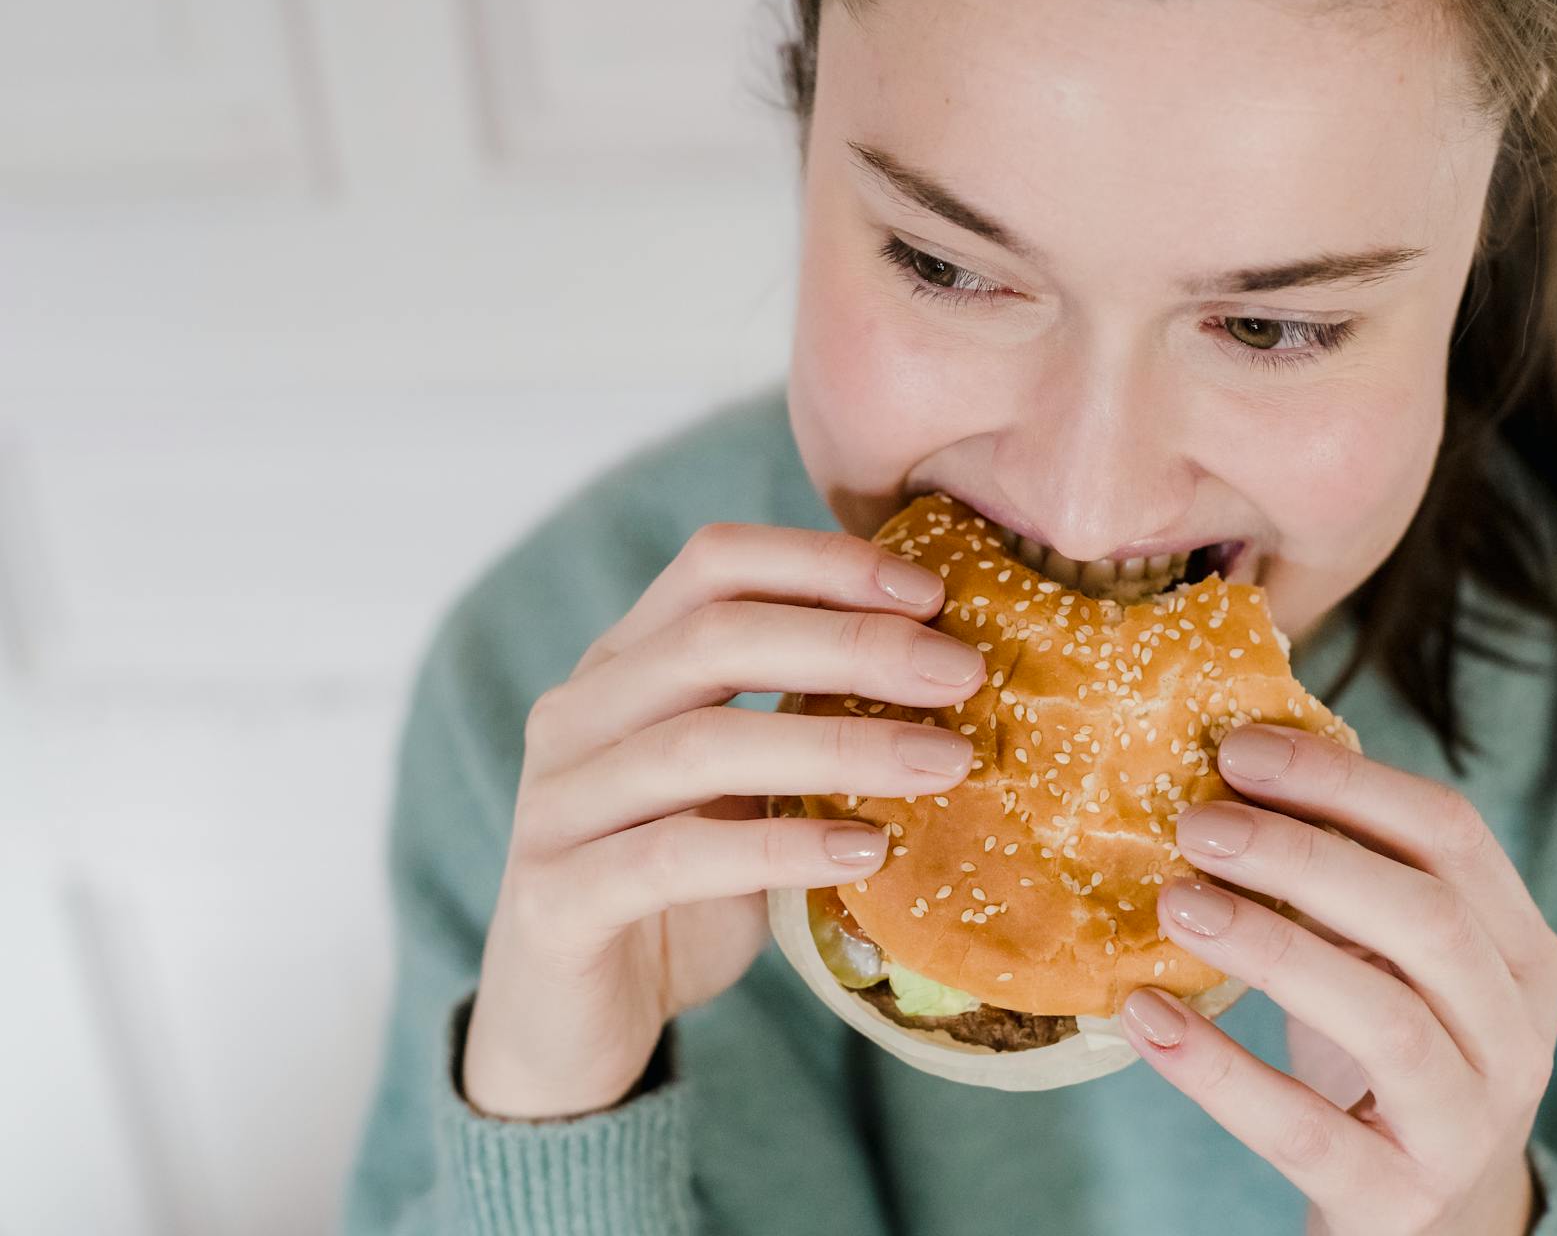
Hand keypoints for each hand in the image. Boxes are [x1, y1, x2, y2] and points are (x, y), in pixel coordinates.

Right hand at [462, 522, 986, 1118]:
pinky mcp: (557, 899)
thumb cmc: (681, 894)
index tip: (933, 592)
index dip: (823, 563)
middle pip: (713, 637)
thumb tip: (949, 670)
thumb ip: (803, 723)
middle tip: (962, 672)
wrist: (575, 1032)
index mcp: (623, 664)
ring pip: (699, 744)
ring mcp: (556, 806)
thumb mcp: (745, 791)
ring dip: (839, 746)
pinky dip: (780, 848)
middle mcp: (577, 715)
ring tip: (945, 762)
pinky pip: (675, 858)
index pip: (715, 564)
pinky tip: (866, 852)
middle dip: (853, 644)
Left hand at [1118, 726, 1556, 1235]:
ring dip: (1270, 947)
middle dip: (1305, 856)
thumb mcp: (1390, 964)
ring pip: (1386, 1020)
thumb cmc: (1391, 1061)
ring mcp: (1466, 1126)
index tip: (1239, 749)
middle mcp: (1517, 1036)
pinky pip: (1303, 1131)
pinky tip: (1146, 1016)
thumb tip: (1229, 767)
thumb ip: (1345, 879)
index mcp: (1521, 953)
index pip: (1453, 836)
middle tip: (1197, 822)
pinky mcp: (1398, 1202)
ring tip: (1175, 903)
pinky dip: (1218, 1068)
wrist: (1431, 1224)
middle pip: (1427, 918)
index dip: (1345, 782)